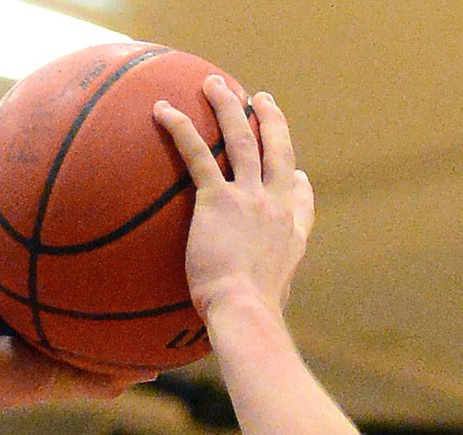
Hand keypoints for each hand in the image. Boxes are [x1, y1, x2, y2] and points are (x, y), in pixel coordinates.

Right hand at [0, 165, 147, 415]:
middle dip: (63, 173)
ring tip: (32, 115)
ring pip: (4, 196)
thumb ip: (115, 371)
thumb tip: (160, 366)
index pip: (76, 245)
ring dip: (13, 159)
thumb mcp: (78, 377)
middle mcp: (21, 262)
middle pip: (45, 210)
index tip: (126, 191)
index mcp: (47, 286)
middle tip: (89, 140)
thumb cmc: (19, 384)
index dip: (98, 218)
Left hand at [154, 81, 313, 322]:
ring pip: (241, 139)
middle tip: (260, 99)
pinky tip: (162, 111)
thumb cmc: (253, 321)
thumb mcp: (272, 307)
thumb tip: (257, 317)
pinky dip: (180, 129)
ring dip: (228, 106)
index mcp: (291, 234)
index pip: (300, 199)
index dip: (298, 182)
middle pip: (277, 151)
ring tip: (214, 84)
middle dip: (270, 120)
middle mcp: (276, 207)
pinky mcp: (218, 200)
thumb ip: (269, 297)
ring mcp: (250, 199)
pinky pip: (197, 155)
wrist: (245, 314)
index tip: (298, 173)